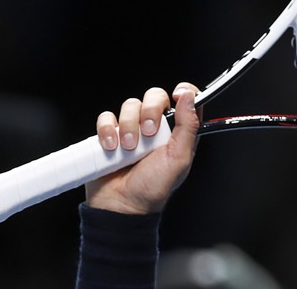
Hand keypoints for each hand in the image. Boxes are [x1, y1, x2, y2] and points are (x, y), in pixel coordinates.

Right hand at [85, 82, 202, 213]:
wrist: (121, 206)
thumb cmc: (153, 187)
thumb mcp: (179, 158)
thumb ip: (188, 126)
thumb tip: (190, 96)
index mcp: (177, 131)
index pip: (185, 99)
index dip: (183, 91)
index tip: (177, 95)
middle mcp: (156, 126)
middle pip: (155, 96)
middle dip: (150, 111)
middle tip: (148, 132)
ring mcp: (132, 129)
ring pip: (130, 105)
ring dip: (128, 125)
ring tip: (128, 148)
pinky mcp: (110, 134)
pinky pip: (107, 117)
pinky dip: (107, 130)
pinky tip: (112, 147)